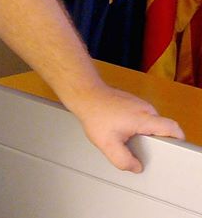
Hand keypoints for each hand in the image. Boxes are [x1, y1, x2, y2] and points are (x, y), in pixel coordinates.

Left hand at [65, 84, 184, 172]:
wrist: (84, 94)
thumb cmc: (94, 114)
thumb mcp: (107, 144)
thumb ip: (123, 160)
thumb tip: (136, 167)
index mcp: (144, 118)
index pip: (172, 128)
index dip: (177, 140)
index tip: (173, 150)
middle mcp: (145, 109)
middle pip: (161, 128)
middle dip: (154, 141)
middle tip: (140, 148)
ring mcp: (139, 103)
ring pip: (150, 123)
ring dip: (142, 133)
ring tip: (126, 137)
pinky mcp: (132, 102)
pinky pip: (141, 117)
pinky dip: (134, 125)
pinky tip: (120, 129)